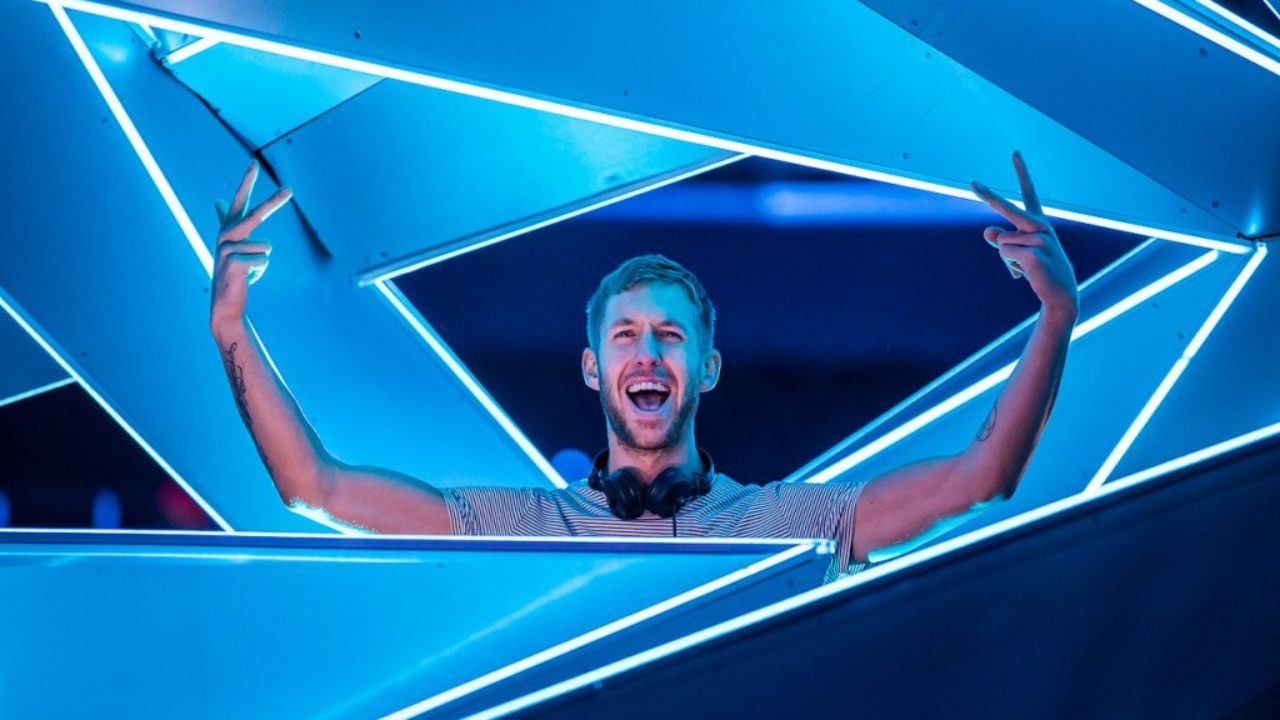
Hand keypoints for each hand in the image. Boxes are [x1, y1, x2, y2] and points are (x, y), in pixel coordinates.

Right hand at [210, 161, 291, 327]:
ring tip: (248, 271)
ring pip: (266, 247)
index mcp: (228, 228)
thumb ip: (226, 220)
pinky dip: (260, 272)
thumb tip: (216, 199)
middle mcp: (225, 234)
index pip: (239, 200)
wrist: (225, 302)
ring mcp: (226, 248)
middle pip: (257, 214)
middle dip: (274, 201)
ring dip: (263, 262)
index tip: (253, 163)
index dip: (246, 181)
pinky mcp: (232, 263)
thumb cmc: (234, 271)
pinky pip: (263, 261)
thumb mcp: (232, 244)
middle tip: (290, 188)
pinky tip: (246, 278)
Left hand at [971, 152, 1078, 319]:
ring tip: (1027, 268)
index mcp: (1038, 222)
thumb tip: (987, 231)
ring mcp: (1040, 238)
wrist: (1060, 295)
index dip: (1022, 172)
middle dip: (988, 196)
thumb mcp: (1018, 254)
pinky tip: (1027, 274)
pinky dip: (1010, 266)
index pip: (1029, 193)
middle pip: (1007, 208)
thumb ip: (1002, 240)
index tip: (1015, 153)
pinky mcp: (1034, 253)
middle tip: (971, 183)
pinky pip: (1005, 254)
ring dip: (1007, 259)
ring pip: (1001, 243)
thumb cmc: (1039, 272)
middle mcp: (1041, 226)